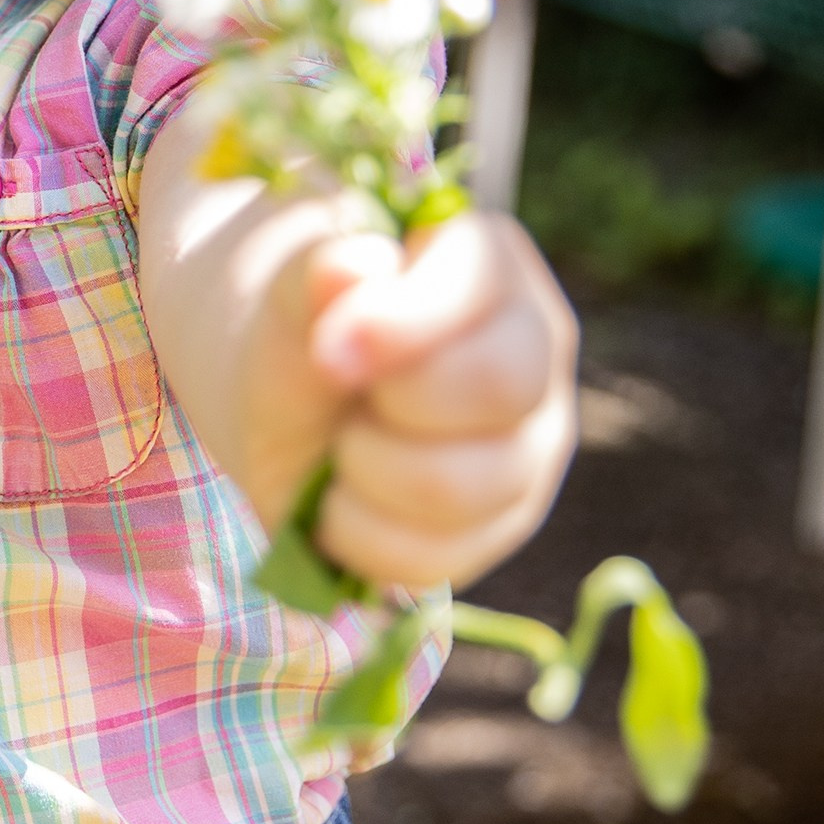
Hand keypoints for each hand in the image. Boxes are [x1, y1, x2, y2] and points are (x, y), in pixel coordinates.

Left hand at [301, 209, 577, 588]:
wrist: (288, 411)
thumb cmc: (304, 334)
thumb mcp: (288, 297)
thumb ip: (312, 275)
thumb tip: (353, 265)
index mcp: (492, 267)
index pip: (482, 288)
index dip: (403, 324)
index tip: (328, 351)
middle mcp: (535, 354)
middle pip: (498, 385)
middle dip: (389, 402)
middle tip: (337, 389)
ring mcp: (529, 448)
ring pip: (462, 485)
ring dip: (364, 470)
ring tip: (338, 444)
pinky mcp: (501, 526)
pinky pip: (437, 558)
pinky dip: (359, 536)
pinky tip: (338, 500)